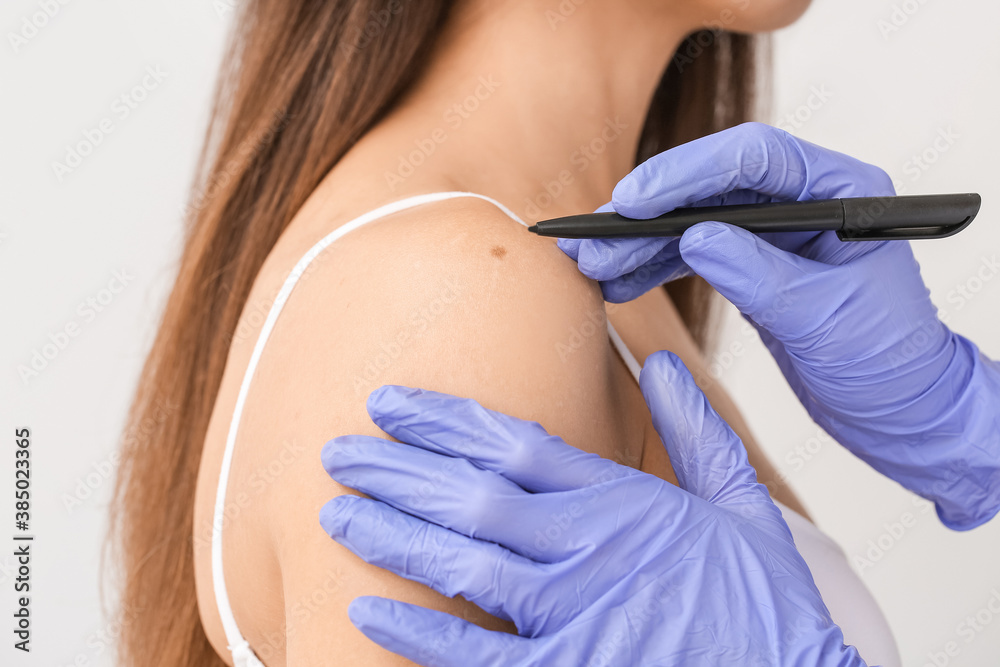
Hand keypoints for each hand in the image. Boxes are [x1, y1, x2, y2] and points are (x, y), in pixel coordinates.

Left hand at [319, 351, 864, 665]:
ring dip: (393, 534)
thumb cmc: (761, 605)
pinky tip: (368, 611)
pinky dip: (421, 631)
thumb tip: (665, 366)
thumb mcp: (742, 507)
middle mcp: (589, 547)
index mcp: (623, 502)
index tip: (391, 404)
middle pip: (474, 493)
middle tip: (339, 453)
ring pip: (464, 560)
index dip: (445, 420)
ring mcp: (576, 612)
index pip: (516, 443)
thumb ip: (698, 433)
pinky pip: (479, 653)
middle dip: (398, 470)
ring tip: (336, 513)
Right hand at [559, 122, 999, 529]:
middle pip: (711, 187)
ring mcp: (775, 235)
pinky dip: (653, 269)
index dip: (686, 173)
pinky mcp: (753, 269)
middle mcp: (804, 202)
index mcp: (840, 192)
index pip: (754, 158)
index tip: (633, 201)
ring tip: (591, 265)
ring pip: (692, 222)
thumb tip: (696, 239)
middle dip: (646, 213)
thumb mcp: (823, 319)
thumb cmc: (889, 363)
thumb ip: (759, 275)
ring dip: (638, 244)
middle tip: (592, 239)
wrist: (901, 411)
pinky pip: (692, 256)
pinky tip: (617, 283)